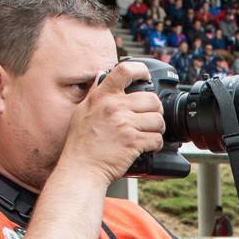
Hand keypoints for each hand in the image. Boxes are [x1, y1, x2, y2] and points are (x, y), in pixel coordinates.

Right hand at [57, 60, 164, 185]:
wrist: (81, 169)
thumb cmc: (80, 143)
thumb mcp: (82, 110)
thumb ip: (94, 92)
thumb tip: (100, 75)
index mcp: (102, 96)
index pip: (125, 70)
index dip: (141, 70)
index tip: (146, 76)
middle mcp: (114, 107)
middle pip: (152, 99)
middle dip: (155, 110)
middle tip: (150, 118)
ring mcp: (125, 124)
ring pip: (158, 120)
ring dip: (158, 129)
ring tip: (149, 134)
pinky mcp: (133, 142)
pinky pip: (156, 139)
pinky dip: (156, 144)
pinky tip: (148, 147)